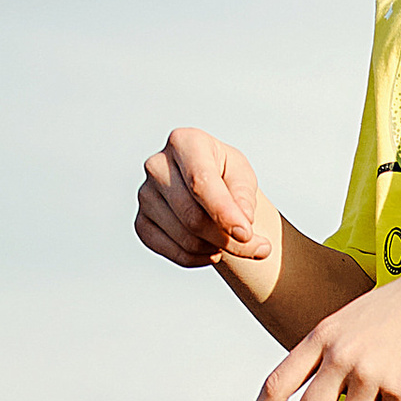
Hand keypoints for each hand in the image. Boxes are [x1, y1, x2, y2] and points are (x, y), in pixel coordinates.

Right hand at [138, 127, 280, 279]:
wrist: (204, 184)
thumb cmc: (225, 174)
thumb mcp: (242, 175)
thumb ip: (244, 196)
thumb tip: (241, 221)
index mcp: (184, 142)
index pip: (201, 182)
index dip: (224, 212)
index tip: (247, 234)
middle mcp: (157, 165)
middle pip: (193, 217)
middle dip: (229, 239)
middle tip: (259, 248)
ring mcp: (145, 195)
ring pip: (186, 239)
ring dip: (218, 249)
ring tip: (232, 240)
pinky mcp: (141, 223)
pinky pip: (174, 253)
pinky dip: (200, 259)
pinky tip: (213, 249)